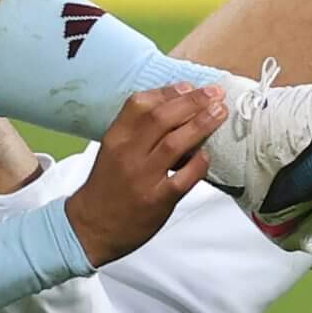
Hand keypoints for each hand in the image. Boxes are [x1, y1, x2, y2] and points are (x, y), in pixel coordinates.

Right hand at [63, 84, 223, 267]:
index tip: (190, 86)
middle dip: (193, 101)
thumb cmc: (107, 186)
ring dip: (202, 124)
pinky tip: (206, 155)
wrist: (91, 226)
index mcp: (115, 137)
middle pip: (162, 118)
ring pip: (175, 143)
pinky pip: (185, 177)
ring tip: (220, 112)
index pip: (140, 103)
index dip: (168, 91)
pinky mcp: (157, 200)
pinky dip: (199, 163)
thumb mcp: (112, 150)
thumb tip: (175, 106)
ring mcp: (142, 177)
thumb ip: (137, 130)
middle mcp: (127, 154)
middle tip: (215, 93)